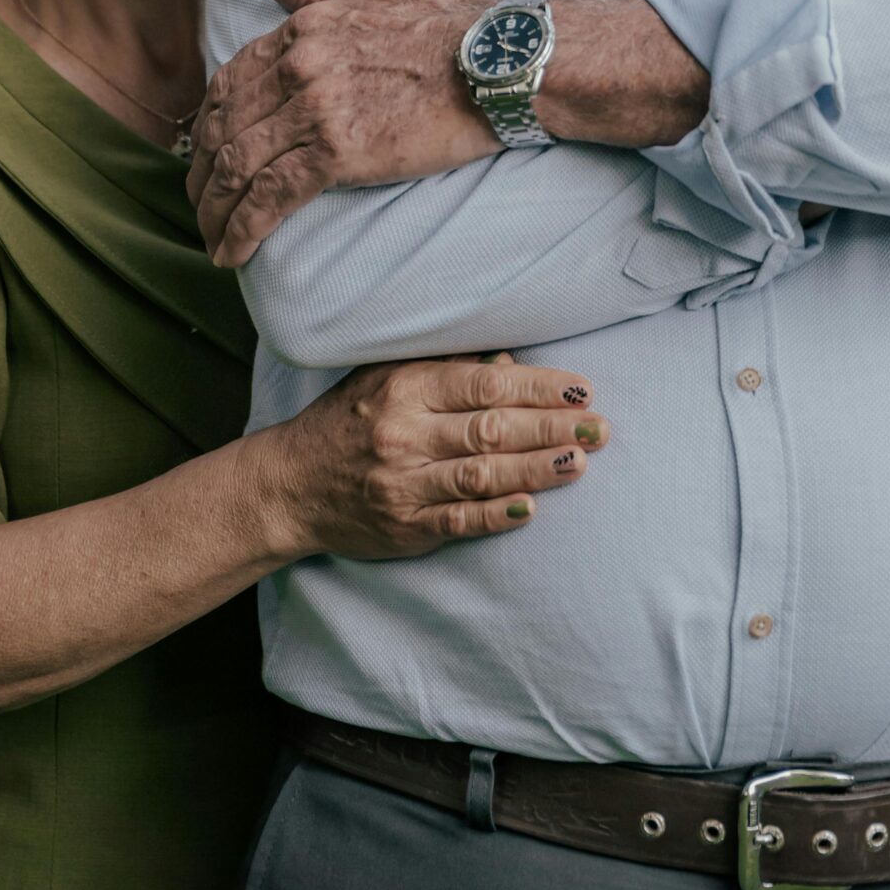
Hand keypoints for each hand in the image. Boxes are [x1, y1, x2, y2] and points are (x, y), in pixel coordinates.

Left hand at [188, 0, 493, 264]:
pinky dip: (243, 228)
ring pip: (238, 166)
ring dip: (215, 209)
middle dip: (202, 173)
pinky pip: (271, 196)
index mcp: (303, 29)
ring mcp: (315, 110)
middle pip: (224, 128)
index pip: (231, 81)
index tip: (206, 152)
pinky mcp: (338, 153)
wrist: (497, 58)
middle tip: (200, 204)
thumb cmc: (451, 22)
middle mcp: (298, 66)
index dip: (210, 123)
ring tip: (213, 237)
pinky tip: (234, 252)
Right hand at [248, 355, 608, 557]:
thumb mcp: (385, 377)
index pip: (484, 384)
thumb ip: (445, 369)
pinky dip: (497, 515)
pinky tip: (532, 507)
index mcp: (404, 388)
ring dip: (536, 468)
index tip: (582, 389)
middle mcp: (403, 434)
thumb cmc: (348, 422)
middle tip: (599, 426)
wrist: (289, 485)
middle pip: (491, 428)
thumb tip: (509, 362)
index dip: (538, 387)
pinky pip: (458, 520)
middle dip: (551, 426)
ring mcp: (403, 484)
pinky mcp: (404, 527)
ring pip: (481, 475)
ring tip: (579, 461)